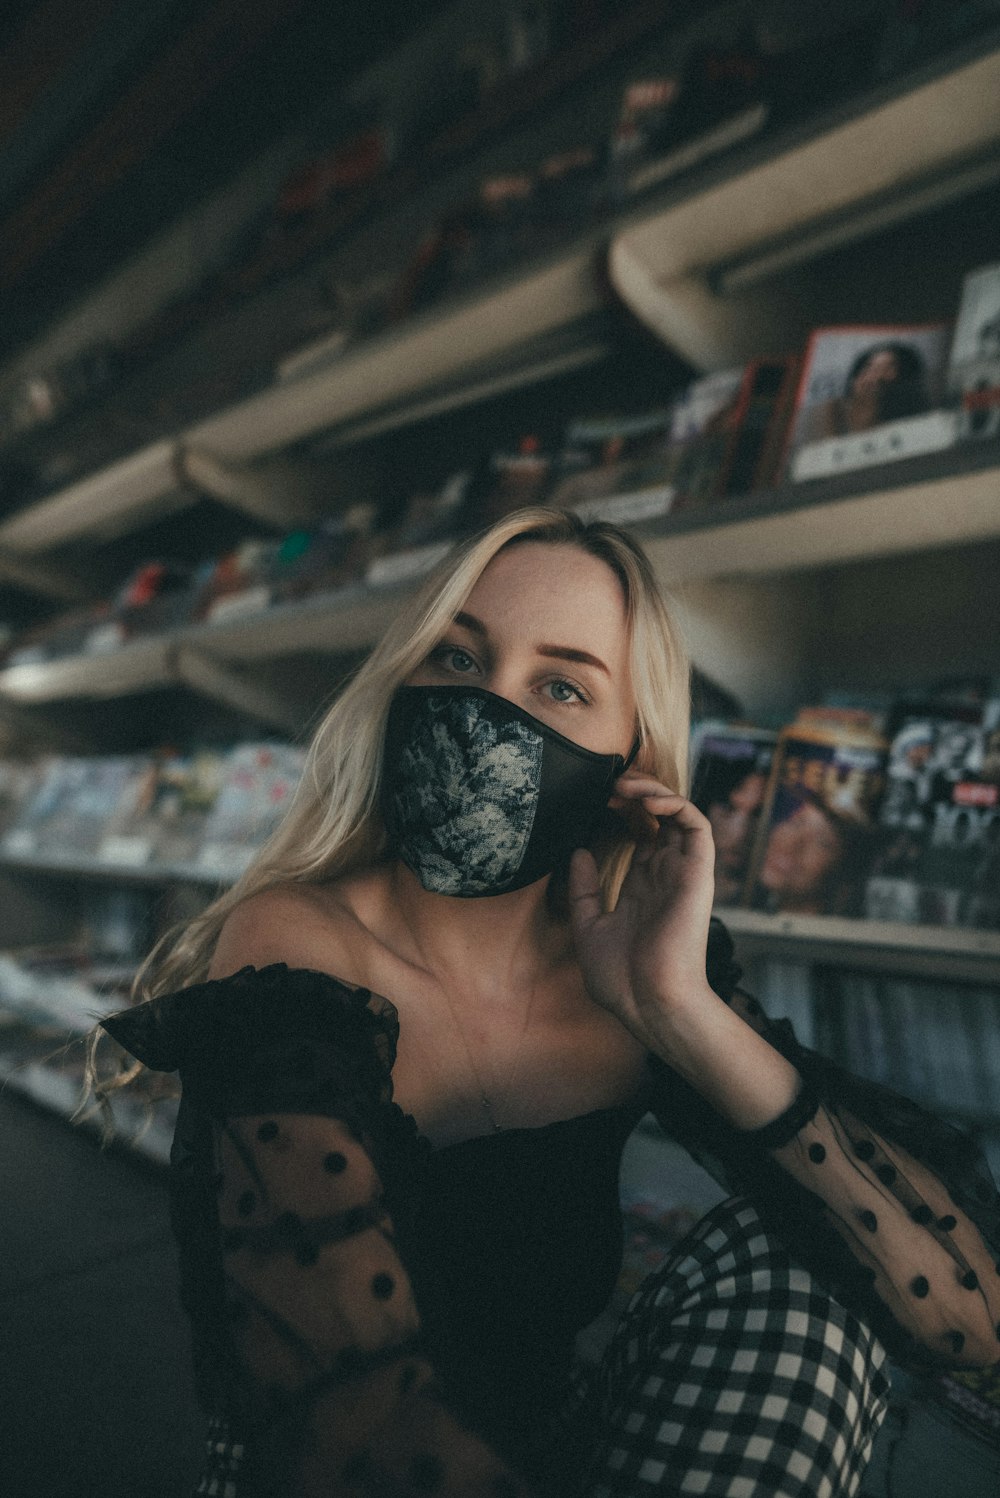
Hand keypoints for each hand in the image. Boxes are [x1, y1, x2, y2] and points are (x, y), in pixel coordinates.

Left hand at [568, 774, 717, 1050]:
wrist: (646, 1002)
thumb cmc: (621, 978)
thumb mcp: (588, 927)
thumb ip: (584, 889)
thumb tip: (578, 851)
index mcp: (643, 886)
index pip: (642, 833)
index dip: (623, 810)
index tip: (597, 798)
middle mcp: (665, 874)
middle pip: (660, 817)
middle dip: (636, 792)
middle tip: (609, 784)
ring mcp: (682, 871)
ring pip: (679, 813)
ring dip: (654, 790)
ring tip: (625, 785)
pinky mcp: (697, 872)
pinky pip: (696, 825)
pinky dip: (674, 803)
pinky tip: (646, 801)